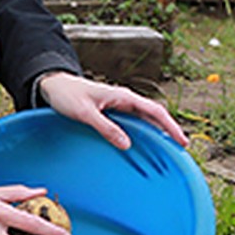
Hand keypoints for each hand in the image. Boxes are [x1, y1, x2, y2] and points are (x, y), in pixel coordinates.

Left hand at [37, 72, 188, 150]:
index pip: (154, 111)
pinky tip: (145, 144)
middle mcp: (125, 100)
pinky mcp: (112, 112)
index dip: (170, 126)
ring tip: (169, 148)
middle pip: (154, 115)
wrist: (53, 86)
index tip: (181, 140)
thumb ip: (106, 128)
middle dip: (169, 130)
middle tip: (181, 148)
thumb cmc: (67, 95)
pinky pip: (133, 123)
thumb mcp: (85, 113)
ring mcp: (120, 106)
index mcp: (123, 96)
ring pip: (145, 119)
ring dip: (157, 132)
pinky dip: (143, 132)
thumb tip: (127, 144)